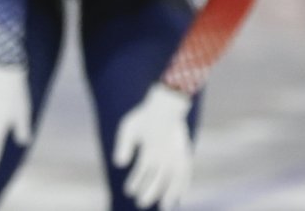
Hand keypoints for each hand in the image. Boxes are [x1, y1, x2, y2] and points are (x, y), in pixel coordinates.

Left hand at [112, 83, 193, 210]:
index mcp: (149, 151)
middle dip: (149, 193)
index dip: (135, 182)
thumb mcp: (128, 129)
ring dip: (168, 195)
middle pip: (156, 180)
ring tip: (164, 207)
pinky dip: (184, 187)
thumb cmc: (143, 117)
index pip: (141, 172)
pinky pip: (186, 174)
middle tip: (141, 204)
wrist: (166, 105)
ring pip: (172, 181)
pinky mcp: (184, 154)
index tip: (129, 191)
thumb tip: (118, 165)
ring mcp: (175, 157)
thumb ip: (123, 146)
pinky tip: (181, 199)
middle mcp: (163, 157)